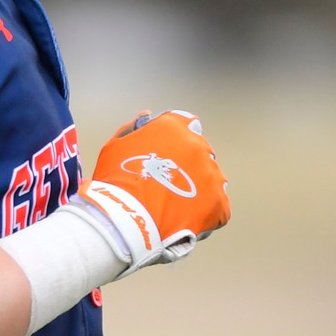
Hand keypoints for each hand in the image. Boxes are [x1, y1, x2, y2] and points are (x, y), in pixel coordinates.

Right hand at [67, 110, 229, 273]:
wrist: (125, 219)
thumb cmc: (116, 181)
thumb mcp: (116, 146)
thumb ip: (134, 128)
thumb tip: (147, 116)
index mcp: (174, 127)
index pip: (186, 124)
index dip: (177, 141)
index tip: (168, 154)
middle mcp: (198, 146)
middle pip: (200, 153)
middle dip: (188, 165)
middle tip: (167, 186)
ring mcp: (212, 175)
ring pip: (210, 180)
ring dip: (199, 189)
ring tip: (176, 206)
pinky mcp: (219, 203)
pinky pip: (218, 207)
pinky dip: (206, 213)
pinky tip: (186, 219)